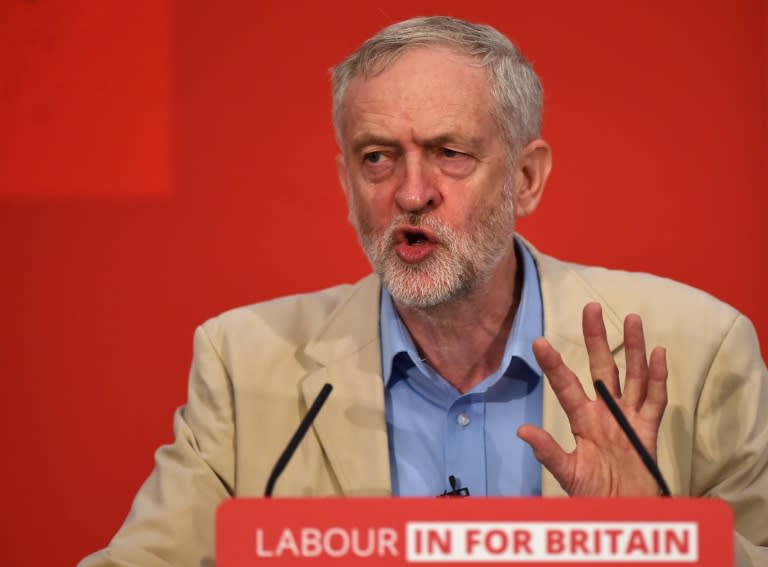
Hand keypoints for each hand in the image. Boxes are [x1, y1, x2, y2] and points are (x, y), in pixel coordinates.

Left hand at [518, 302, 667, 495]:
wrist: (623, 512)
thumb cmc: (593, 493)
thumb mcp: (567, 473)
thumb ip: (548, 452)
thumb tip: (522, 431)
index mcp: (582, 420)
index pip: (566, 385)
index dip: (554, 365)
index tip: (538, 341)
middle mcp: (605, 412)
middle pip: (603, 368)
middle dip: (596, 339)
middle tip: (591, 308)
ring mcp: (629, 418)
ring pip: (632, 376)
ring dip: (633, 349)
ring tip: (632, 319)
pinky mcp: (649, 430)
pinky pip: (655, 401)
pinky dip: (658, 379)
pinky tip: (659, 354)